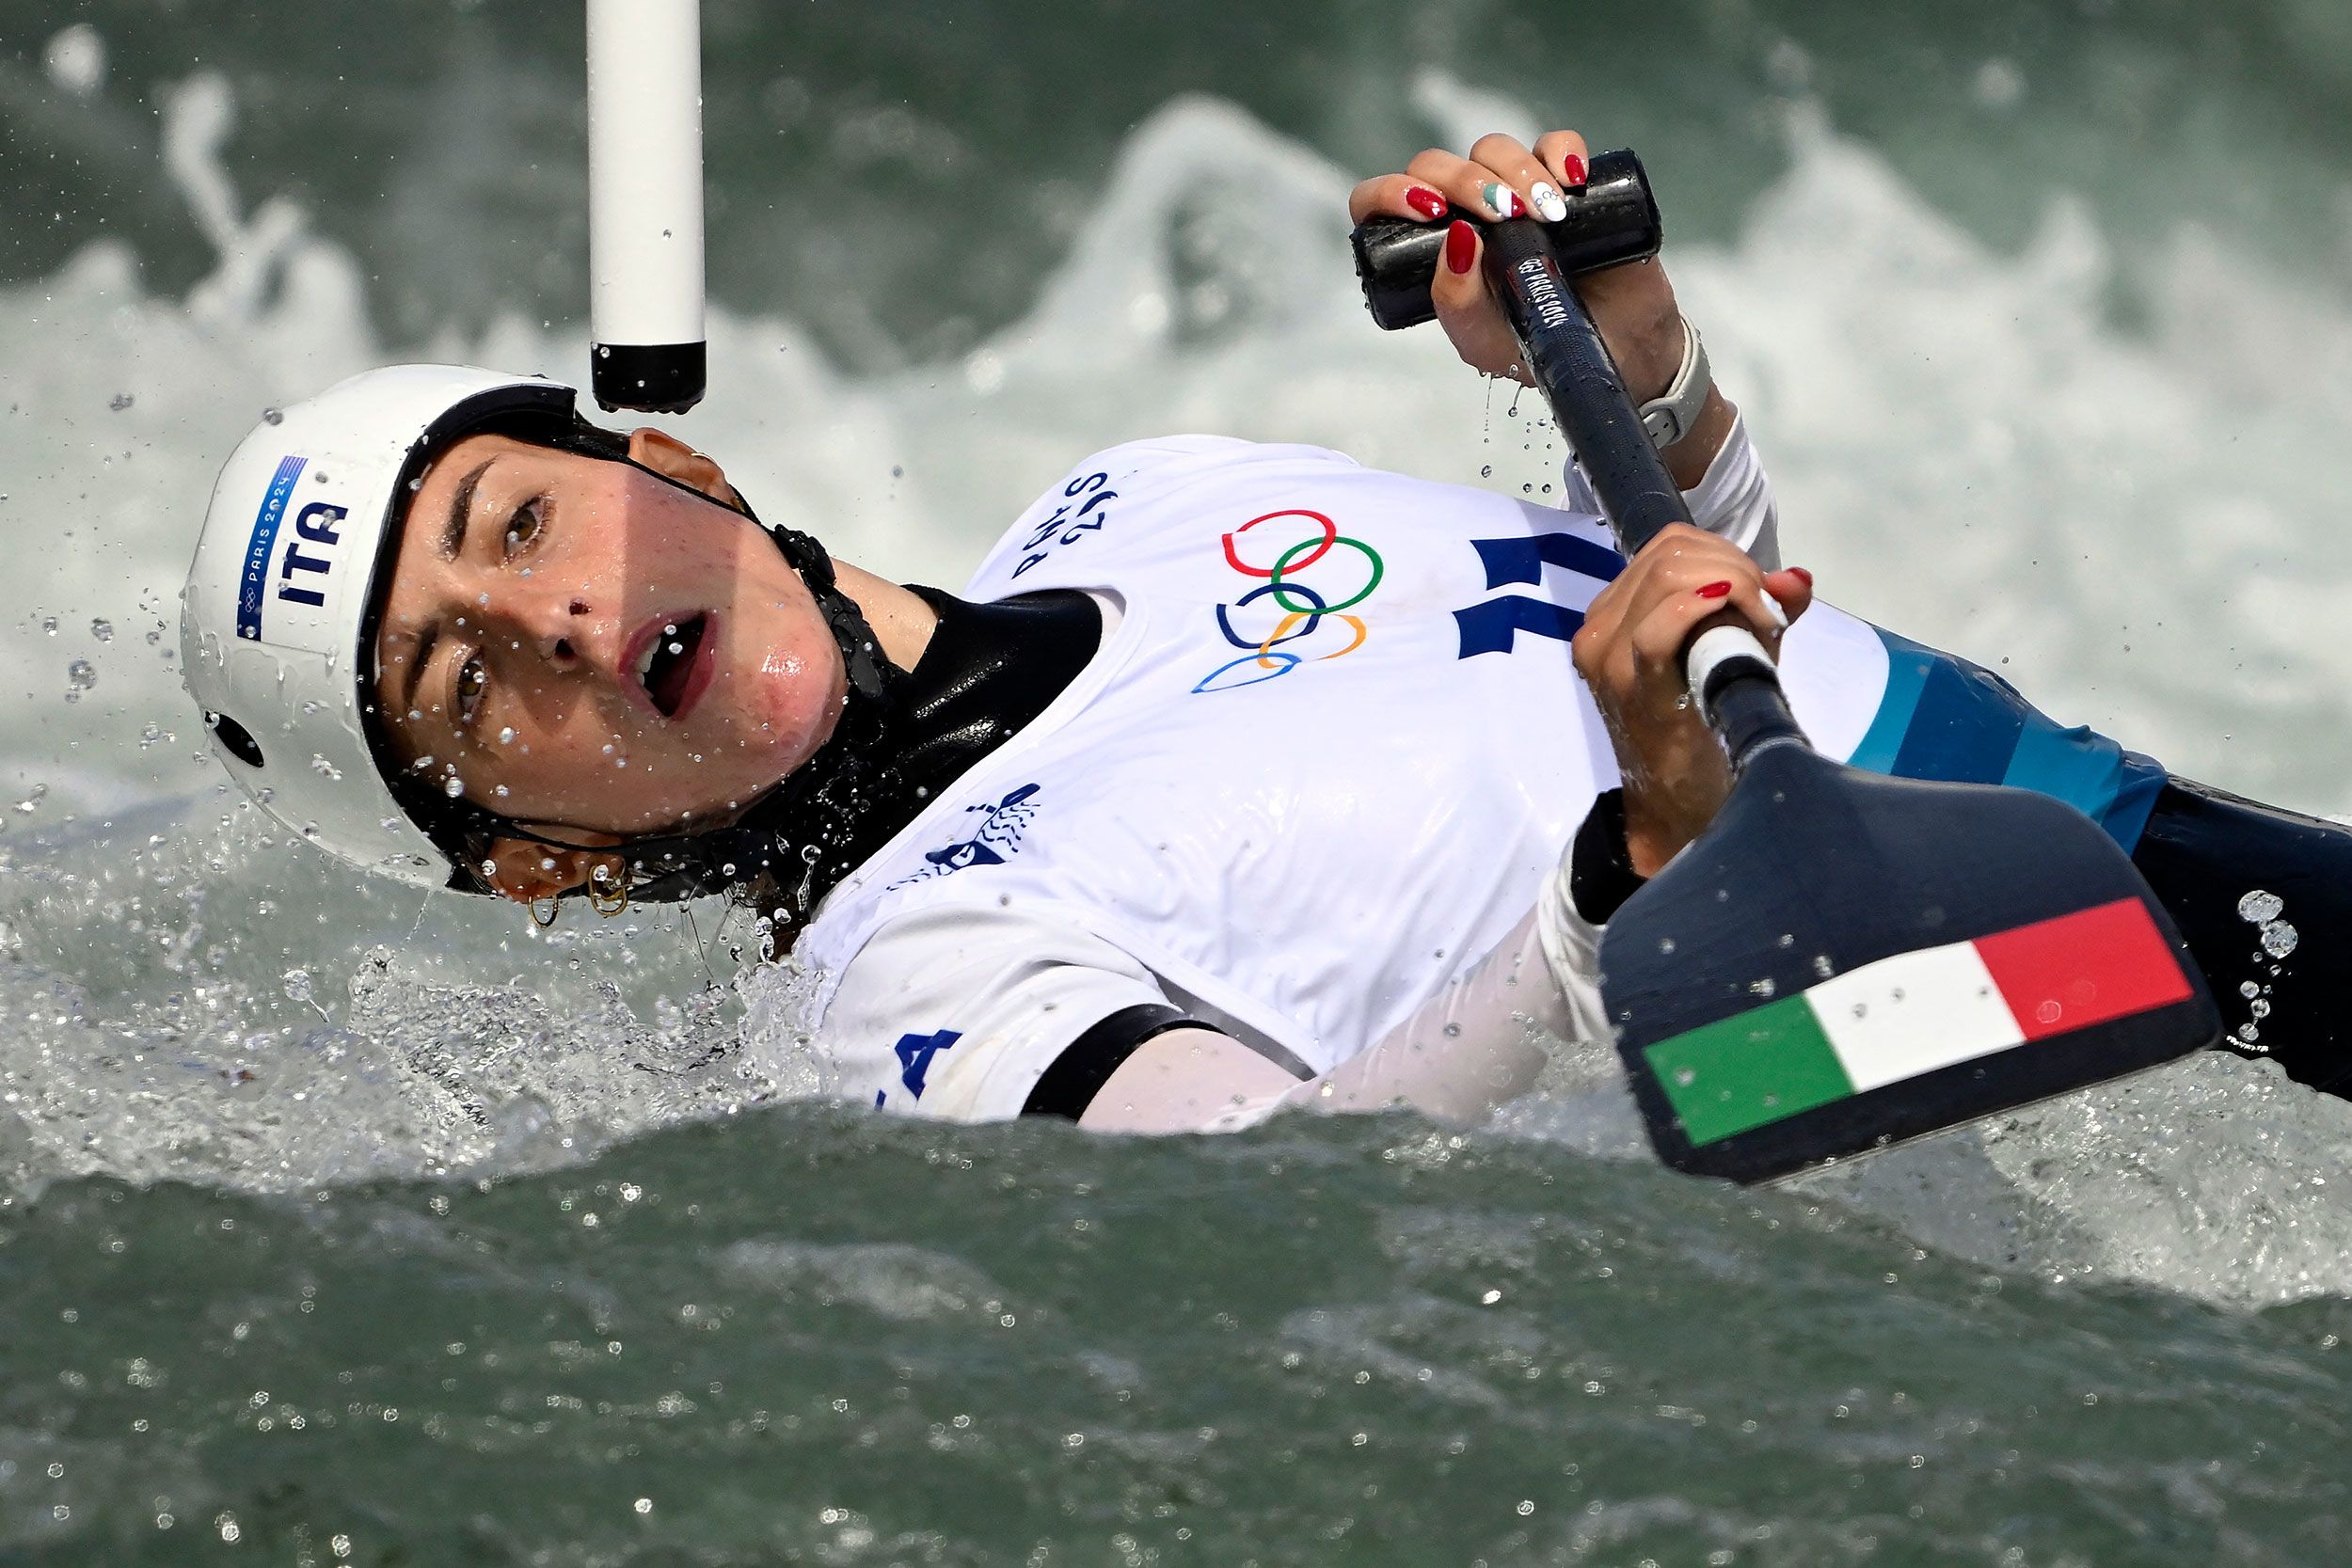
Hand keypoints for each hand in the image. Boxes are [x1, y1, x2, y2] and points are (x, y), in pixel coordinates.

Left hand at [1347, 129, 1687, 400]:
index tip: (1428, 210)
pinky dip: (1561, 150)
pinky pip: (1555, 143)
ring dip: (1514, 170)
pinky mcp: (1564, 183)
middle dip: (1465, 181)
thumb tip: (1456, 237)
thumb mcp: (1482, 342)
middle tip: (1502, 217)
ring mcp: (1513, 193)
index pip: (1381, 202)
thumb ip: (1456, 302)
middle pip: (1438, 165)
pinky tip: (1573, 182)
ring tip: (1546, 216)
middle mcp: (1464, 214)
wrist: (1612, 352)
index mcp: (1429, 250)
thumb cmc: (1534, 350)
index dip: (1390, 193)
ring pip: (1493, 148)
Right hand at [1570, 525, 1812, 875]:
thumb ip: (1762, 608)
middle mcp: (1599, 627)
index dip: (1725, 555)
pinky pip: (1658, 629)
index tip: (1760, 592)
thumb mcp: (1733, 652)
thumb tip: (1796, 579)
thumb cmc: (1701, 727)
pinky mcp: (1628, 685)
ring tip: (1761, 625)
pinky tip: (1741, 620)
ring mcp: (1606, 654)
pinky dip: (1703, 610)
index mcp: (1614, 612)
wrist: (1679, 803)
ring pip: (1667, 576)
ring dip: (1731, 587)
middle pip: (1670, 555)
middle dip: (1735, 569)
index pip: (1669, 546)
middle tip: (1768, 611)